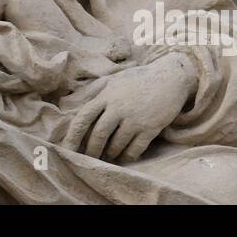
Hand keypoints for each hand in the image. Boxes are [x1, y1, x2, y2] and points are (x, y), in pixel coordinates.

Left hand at [59, 53, 196, 162]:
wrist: (169, 77)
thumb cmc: (137, 79)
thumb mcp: (112, 80)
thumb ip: (92, 91)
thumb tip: (69, 103)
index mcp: (105, 95)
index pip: (83, 118)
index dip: (72, 136)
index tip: (67, 150)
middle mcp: (118, 107)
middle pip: (98, 135)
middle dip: (92, 150)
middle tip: (89, 159)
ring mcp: (134, 118)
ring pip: (116, 145)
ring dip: (110, 154)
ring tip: (108, 157)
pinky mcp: (150, 127)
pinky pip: (135, 149)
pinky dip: (127, 157)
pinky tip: (125, 157)